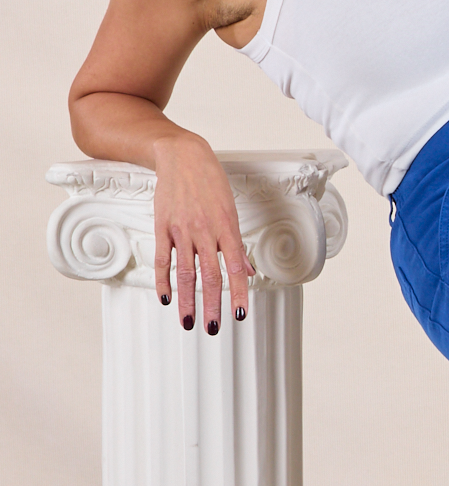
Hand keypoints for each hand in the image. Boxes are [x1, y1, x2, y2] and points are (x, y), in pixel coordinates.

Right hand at [151, 137, 253, 334]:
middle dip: (212, 305)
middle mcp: (205, 231)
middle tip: (212, 328)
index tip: (240, 315)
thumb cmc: (211, 183)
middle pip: (210, 276)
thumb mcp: (231, 211)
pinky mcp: (163, 227)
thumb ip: (236, 244)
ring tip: (189, 321)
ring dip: (188, 300)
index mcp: (227, 228)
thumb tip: (248, 271)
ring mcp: (182, 230)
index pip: (236, 268)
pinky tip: (166, 299)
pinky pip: (163, 259)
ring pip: (185, 273)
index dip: (239, 293)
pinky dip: (163, 281)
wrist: (182, 157)